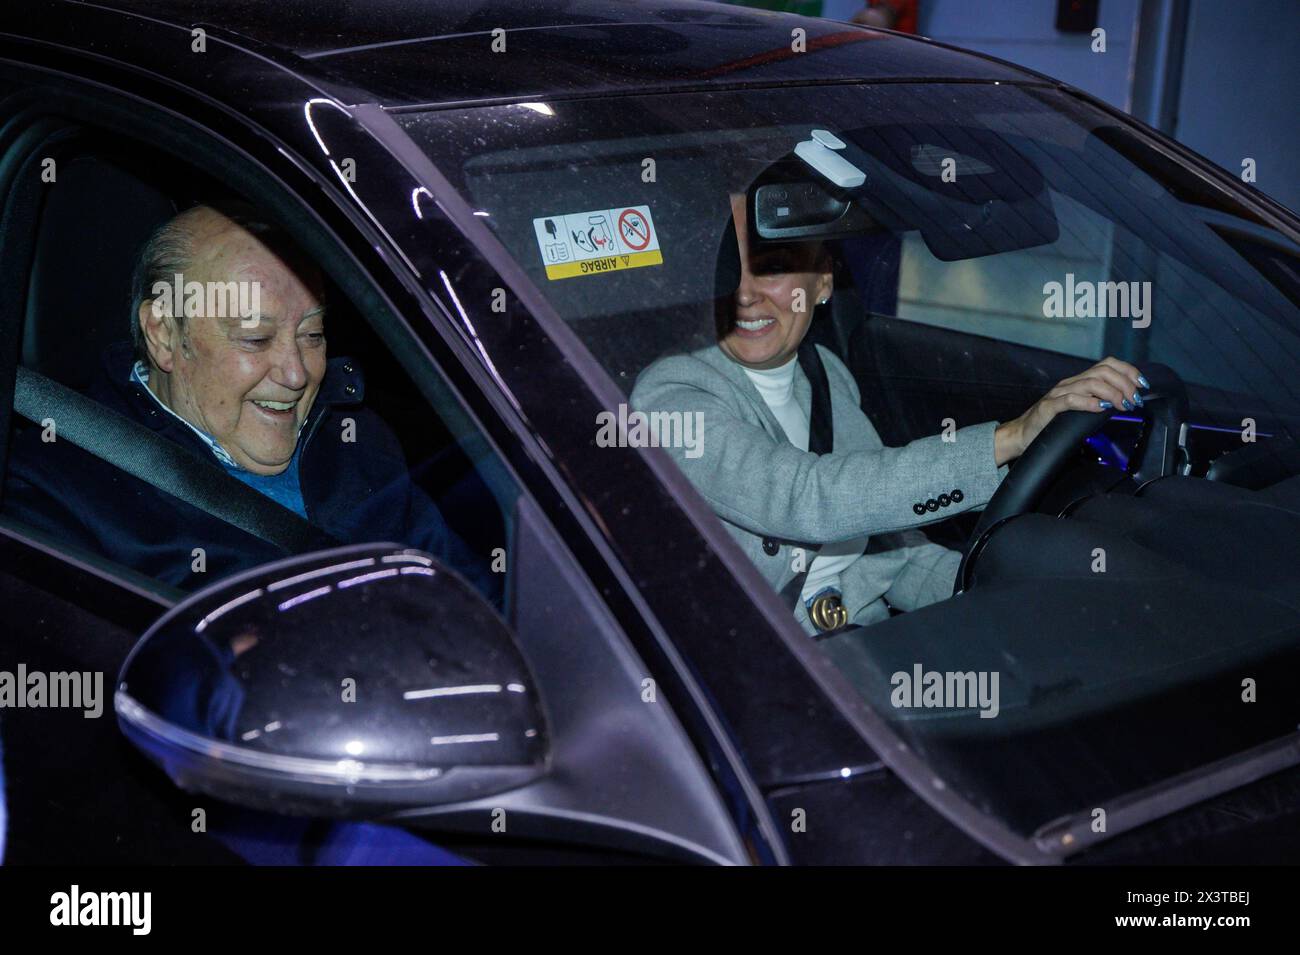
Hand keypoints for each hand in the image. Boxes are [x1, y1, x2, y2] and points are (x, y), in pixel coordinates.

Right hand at [994, 356, 1147, 464]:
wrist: (1022, 435)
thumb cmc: (1052, 425)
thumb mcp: (1079, 411)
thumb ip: (1098, 403)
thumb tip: (1126, 404)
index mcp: (1079, 381)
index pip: (1108, 364)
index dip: (1128, 371)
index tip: (1142, 386)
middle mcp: (1069, 383)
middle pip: (1103, 371)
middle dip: (1125, 384)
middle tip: (1134, 401)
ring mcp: (1058, 394)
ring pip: (1090, 382)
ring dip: (1112, 393)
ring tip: (1122, 405)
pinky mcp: (1048, 408)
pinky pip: (1070, 400)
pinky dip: (1089, 402)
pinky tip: (1100, 408)